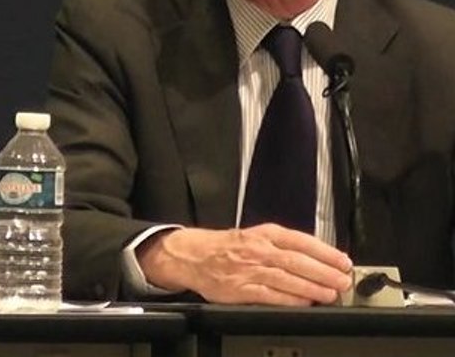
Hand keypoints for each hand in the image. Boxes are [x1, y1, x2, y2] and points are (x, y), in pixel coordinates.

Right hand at [138, 224, 352, 305]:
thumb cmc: (226, 247)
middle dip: (324, 272)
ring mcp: (249, 270)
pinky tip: (305, 302)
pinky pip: (270, 295)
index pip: (300, 240)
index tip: (343, 261)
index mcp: (264, 234)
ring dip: (312, 287)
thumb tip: (317, 257)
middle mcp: (258, 250)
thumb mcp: (255, 236)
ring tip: (331, 294)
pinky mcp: (240, 289)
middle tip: (343, 280)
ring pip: (287, 278)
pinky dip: (290, 300)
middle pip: (297, 260)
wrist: (193, 256)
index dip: (324, 252)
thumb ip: (282, 245)